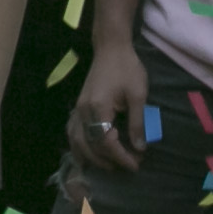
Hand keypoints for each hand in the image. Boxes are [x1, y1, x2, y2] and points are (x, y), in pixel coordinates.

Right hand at [67, 38, 147, 173]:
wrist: (111, 48)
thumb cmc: (127, 68)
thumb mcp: (138, 94)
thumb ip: (138, 123)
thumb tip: (140, 147)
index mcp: (98, 107)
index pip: (106, 142)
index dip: (121, 156)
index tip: (136, 164)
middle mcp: (83, 111)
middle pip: (89, 146)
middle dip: (108, 160)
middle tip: (128, 165)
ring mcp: (78, 109)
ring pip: (76, 142)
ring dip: (91, 157)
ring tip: (110, 165)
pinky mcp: (79, 107)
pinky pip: (72, 132)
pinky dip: (79, 147)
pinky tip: (88, 154)